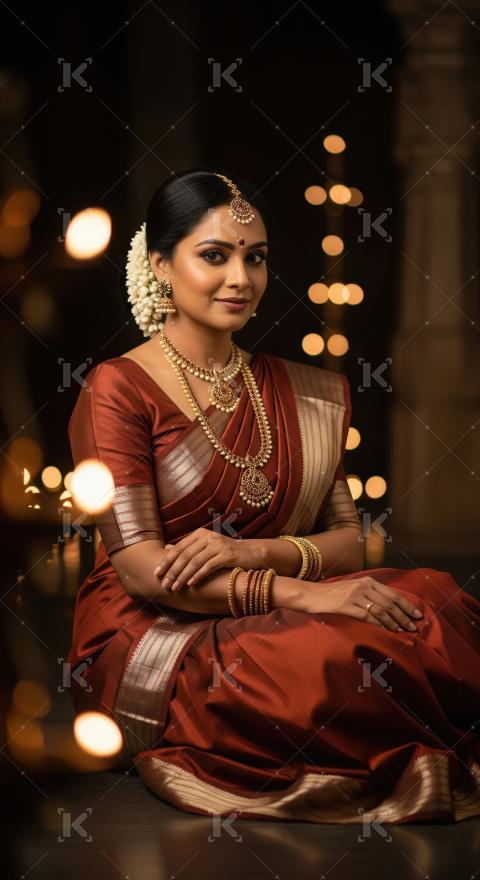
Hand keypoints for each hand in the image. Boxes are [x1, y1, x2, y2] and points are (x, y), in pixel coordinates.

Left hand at [153, 529, 264, 590]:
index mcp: (200, 534)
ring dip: (183, 576)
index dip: (167, 561)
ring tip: (175, 588)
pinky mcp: (227, 555)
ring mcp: (218, 545)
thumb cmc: (225, 552)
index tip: (157, 573)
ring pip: (195, 562)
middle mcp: (208, 537)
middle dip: (173, 571)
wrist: (251, 553)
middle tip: (164, 584)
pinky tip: (191, 584)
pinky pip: (209, 566)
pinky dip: (198, 576)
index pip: (179, 548)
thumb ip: (188, 547)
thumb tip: (167, 548)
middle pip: (185, 555)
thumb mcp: (206, 546)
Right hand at [299, 575, 422, 631]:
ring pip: (382, 610)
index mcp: (367, 581)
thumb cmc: (332, 595)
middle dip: (404, 615)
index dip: (406, 604)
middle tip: (414, 626)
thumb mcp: (353, 589)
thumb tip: (388, 608)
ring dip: (395, 621)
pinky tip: (387, 630)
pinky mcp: (347, 605)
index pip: (392, 593)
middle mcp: (363, 586)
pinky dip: (380, 624)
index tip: (417, 613)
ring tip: (403, 630)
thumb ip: (369, 594)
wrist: (311, 595)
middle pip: (389, 602)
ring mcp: (355, 595)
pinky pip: (368, 616)